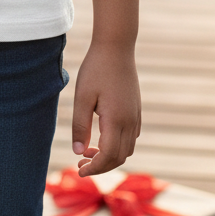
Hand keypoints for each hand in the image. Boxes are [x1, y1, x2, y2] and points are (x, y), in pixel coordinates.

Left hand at [71, 41, 140, 176]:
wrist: (116, 46)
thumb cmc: (96, 69)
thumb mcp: (82, 97)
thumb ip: (80, 126)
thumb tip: (78, 151)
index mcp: (117, 119)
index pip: (109, 156)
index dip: (94, 168)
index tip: (79, 169)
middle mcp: (130, 121)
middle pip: (120, 157)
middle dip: (101, 166)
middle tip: (80, 162)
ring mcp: (136, 115)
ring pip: (128, 149)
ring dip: (110, 156)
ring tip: (89, 150)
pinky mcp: (136, 109)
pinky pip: (131, 136)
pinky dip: (118, 145)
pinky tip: (102, 137)